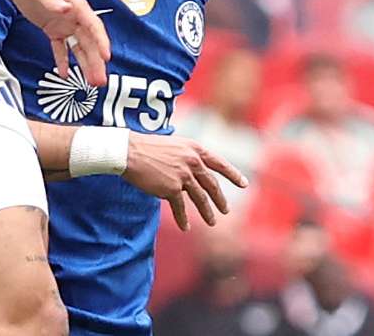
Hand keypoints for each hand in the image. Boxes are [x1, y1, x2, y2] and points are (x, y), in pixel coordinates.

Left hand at [5, 0, 111, 73]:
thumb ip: (53, 0)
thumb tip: (67, 9)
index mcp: (76, 5)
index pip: (93, 26)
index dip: (101, 42)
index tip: (106, 57)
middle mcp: (74, 16)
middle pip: (89, 42)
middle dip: (96, 61)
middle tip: (100, 81)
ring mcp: (65, 23)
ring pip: (79, 47)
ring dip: (85, 64)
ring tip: (91, 82)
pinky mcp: (53, 28)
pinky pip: (61, 48)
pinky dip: (63, 60)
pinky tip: (65, 74)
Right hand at [123, 134, 246, 229]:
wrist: (129, 152)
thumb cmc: (146, 147)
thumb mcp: (173, 146)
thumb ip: (186, 157)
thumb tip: (193, 174)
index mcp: (194, 149)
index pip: (219, 163)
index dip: (233, 174)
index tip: (244, 184)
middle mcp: (192, 162)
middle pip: (211, 184)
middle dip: (220, 199)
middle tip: (226, 211)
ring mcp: (184, 175)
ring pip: (200, 198)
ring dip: (207, 212)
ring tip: (212, 222)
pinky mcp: (172, 188)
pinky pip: (180, 207)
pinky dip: (183, 219)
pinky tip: (186, 227)